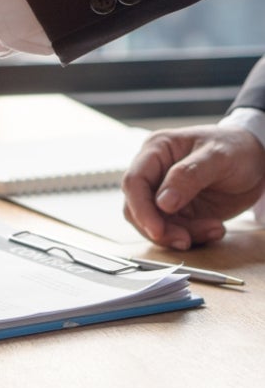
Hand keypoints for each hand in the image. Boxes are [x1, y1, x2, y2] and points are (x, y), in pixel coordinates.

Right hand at [121, 125, 264, 249]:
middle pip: (137, 208)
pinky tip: (215, 229)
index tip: (157, 230)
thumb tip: (162, 202)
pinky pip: (175, 231)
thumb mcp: (218, 156)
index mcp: (156, 151)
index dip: (141, 209)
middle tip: (185, 240)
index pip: (134, 182)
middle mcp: (154, 173)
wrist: (257, 160)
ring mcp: (164, 193)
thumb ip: (188, 176)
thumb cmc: (236, 147)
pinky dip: (193, 236)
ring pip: (155, 224)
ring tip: (213, 229)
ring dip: (180, 234)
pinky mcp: (178, 211)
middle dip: (160, 228)